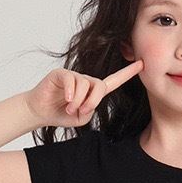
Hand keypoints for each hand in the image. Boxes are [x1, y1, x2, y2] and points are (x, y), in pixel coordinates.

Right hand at [25, 60, 143, 127]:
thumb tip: (88, 100)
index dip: (127, 73)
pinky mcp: (61, 73)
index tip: (142, 64)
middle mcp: (85, 81)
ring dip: (78, 101)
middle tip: (82, 111)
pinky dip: (70, 93)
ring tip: (69, 108)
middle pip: (100, 85)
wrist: (40, 111)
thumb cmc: (60, 114)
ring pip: (85, 85)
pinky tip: (65, 101)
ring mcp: (73, 76)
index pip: (114, 81)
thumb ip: (89, 110)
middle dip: (93, 101)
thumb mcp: (81, 118)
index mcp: (93, 91)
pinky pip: (71, 80)